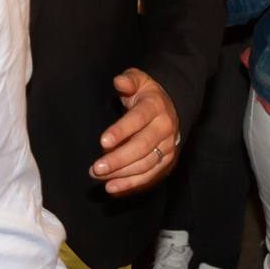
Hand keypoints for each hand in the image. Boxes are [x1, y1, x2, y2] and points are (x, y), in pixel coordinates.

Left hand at [91, 69, 180, 195]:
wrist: (173, 108)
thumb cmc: (146, 95)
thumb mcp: (139, 80)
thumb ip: (128, 80)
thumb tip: (119, 81)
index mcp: (155, 107)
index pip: (138, 120)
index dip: (121, 131)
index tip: (102, 142)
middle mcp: (165, 128)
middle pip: (142, 147)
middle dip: (118, 159)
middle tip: (96, 168)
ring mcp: (168, 147)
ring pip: (146, 164)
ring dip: (122, 174)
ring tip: (99, 176)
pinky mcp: (167, 162)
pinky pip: (150, 176)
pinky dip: (131, 184)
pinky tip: (112, 188)